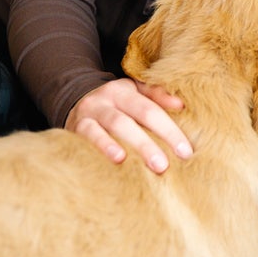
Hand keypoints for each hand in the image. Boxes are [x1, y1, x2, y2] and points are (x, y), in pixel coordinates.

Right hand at [66, 78, 191, 172]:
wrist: (72, 99)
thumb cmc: (114, 104)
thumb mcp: (134, 93)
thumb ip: (157, 96)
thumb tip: (180, 105)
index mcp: (125, 90)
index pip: (150, 110)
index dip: (169, 130)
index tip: (185, 152)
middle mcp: (106, 99)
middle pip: (131, 120)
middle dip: (149, 144)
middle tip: (164, 165)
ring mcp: (89, 113)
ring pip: (110, 127)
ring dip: (125, 146)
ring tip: (137, 162)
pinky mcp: (75, 128)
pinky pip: (88, 137)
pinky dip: (103, 146)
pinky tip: (117, 159)